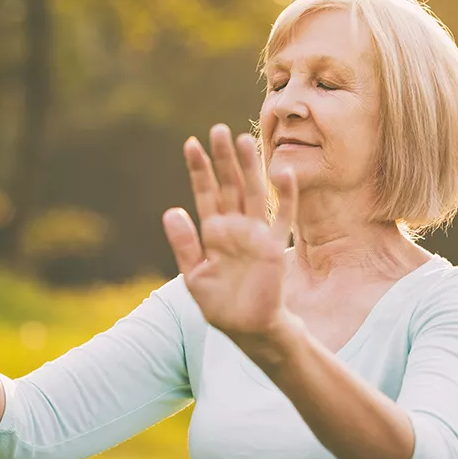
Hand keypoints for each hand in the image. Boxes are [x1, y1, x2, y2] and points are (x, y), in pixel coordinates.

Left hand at [162, 124, 297, 340]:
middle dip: (223, 160)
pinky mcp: (274, 246)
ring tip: (243, 140)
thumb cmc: (221, 305)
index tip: (191, 144)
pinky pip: (283, 216)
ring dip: (249, 168)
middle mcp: (235, 228)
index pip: (205, 194)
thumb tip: (171, 210)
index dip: (199, 170)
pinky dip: (286, 195)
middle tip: (217, 130)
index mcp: (214, 233)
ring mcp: (256, 234)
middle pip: (229, 186)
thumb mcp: (194, 276)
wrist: (247, 328)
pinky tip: (283, 172)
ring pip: (253, 193)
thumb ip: (185, 244)